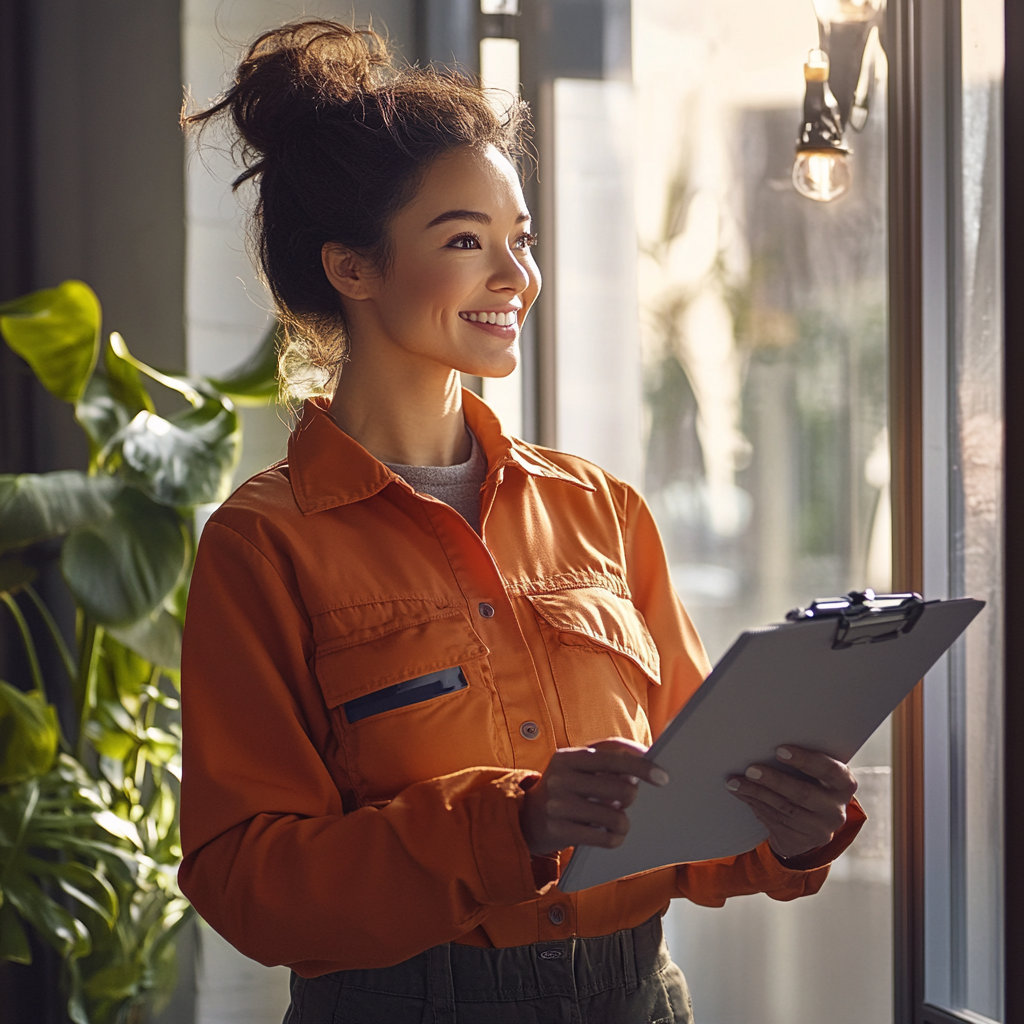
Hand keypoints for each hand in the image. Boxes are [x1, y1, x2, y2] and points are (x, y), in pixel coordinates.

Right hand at [519, 738, 668, 856]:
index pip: (612, 755)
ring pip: (614, 816)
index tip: (663, 776)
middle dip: (632, 798)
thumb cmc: (565, 788)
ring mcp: (557, 804)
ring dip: (624, 822)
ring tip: (620, 822)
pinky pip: (602, 838)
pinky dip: (614, 839)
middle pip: (619, 788)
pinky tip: (612, 836)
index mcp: (568, 756)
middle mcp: (560, 777)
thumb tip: (647, 759)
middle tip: (627, 801)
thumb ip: (607, 758)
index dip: (641, 765)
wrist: (527, 818)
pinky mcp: (557, 830)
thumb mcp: (577, 767)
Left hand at [726, 745, 856, 859]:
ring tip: (736, 781)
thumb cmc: (810, 783)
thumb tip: (763, 741)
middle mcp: (836, 809)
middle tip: (751, 769)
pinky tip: (741, 793)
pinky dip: (754, 804)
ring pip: (784, 808)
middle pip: (803, 793)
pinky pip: (774, 820)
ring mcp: (820, 829)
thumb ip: (803, 761)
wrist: (812, 824)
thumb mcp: (816, 774)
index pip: (830, 770)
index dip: (805, 760)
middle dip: (774, 780)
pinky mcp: (802, 841)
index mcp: (844, 784)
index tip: (779, 750)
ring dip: (756, 793)